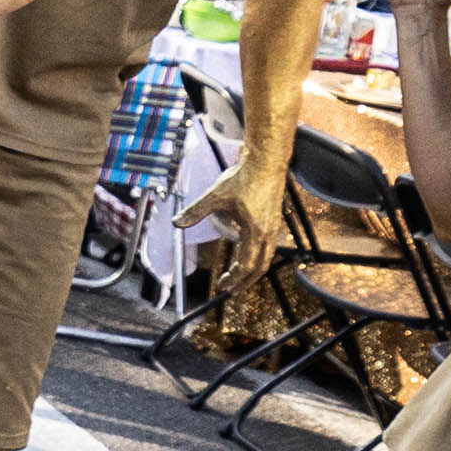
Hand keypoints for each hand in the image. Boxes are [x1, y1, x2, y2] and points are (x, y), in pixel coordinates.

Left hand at [187, 149, 292, 317]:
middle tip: (230, 288)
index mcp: (255, 232)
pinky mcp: (274, 221)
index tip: (222, 285)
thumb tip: (176, 223)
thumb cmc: (244, 178)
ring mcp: (273, 228)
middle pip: (260, 267)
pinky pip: (268, 247)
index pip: (246, 266)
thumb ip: (195, 211)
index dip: (234, 279)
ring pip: (266, 257)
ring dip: (252, 269)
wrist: (267, 162)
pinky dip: (257, 255)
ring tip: (237, 274)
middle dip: (245, 281)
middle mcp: (268, 233)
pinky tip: (244, 250)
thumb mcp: (215, 195)